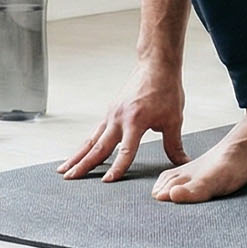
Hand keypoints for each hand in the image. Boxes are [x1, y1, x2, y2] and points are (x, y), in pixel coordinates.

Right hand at [57, 60, 188, 181]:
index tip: (108, 181)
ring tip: (64, 170)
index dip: (118, 167)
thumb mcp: (174, 118)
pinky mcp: (110, 111)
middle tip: (69, 178)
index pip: (126, 150)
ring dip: (77, 155)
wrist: (155, 65)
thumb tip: (182, 163)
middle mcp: (119, 118)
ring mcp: (111, 114)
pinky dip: (86, 145)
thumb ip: (174, 144)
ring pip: (92, 139)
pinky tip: (79, 154)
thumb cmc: (166, 90)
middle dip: (84, 164)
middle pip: (99, 146)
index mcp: (136, 121)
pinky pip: (95, 132)